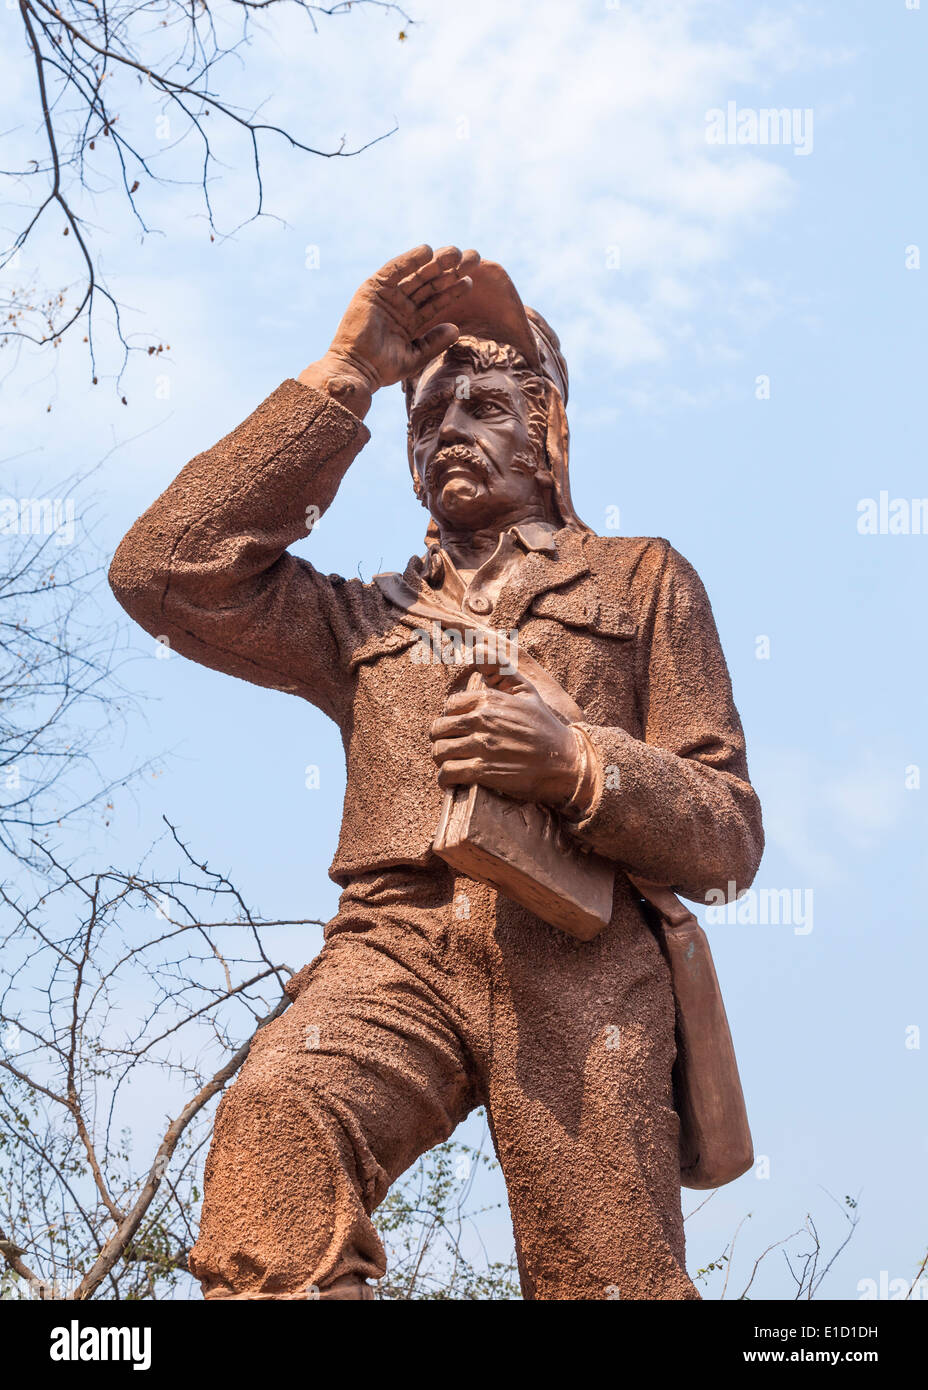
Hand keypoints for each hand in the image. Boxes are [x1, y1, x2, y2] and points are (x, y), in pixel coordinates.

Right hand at [325, 244, 478, 392]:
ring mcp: (387, 296)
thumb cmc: (383, 369)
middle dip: (448, 271)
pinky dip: (408, 260)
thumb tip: (456, 328)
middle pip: (429, 284)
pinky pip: (393, 270)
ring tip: (454, 253)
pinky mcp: (373, 289)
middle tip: (469, 259)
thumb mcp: (415, 356)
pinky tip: (426, 251)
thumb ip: (434, 343)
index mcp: (411, 320)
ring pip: (415, 275)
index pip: (436, 301)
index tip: (471, 281)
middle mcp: (400, 305)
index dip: (453, 290)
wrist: (357, 369)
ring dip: (434, 263)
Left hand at [429, 669, 582, 807]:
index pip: (449, 706)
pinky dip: (445, 778)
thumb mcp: (527, 690)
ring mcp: (481, 745)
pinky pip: (447, 773)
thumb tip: (478, 647)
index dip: (451, 719)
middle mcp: (481, 719)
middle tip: (451, 748)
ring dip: (441, 759)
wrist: (564, 761)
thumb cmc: (545, 726)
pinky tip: (451, 780)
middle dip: (442, 739)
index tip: (459, 729)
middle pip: (439, 729)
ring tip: (450, 764)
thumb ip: (501, 667)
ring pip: (439, 751)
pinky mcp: (482, 770)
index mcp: (488, 699)